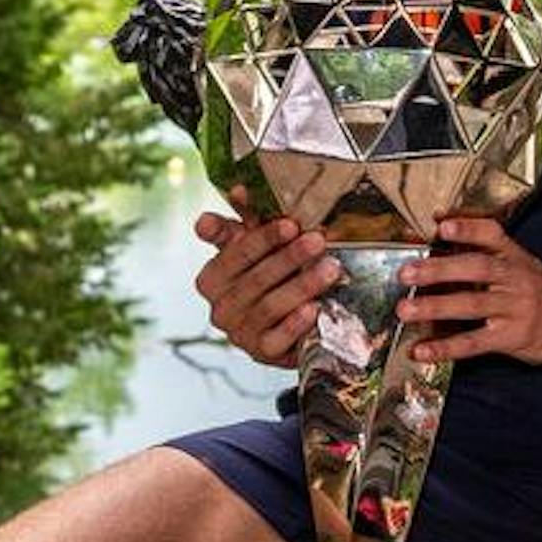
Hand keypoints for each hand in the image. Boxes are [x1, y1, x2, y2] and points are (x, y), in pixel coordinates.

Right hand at [194, 197, 336, 365]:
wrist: (284, 329)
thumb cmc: (268, 279)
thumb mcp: (255, 249)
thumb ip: (245, 221)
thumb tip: (238, 188)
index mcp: (211, 278)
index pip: (235, 254)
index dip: (262, 238)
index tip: (290, 223)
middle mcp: (219, 309)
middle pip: (256, 279)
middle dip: (289, 258)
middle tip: (318, 240)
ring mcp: (239, 334)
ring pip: (270, 306)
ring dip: (302, 285)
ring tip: (330, 268)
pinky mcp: (261, 354)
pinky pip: (278, 339)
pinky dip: (296, 324)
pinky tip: (314, 309)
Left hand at [397, 217, 541, 364]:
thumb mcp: (522, 262)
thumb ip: (487, 251)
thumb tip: (443, 237)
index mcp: (514, 257)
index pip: (491, 235)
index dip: (467, 229)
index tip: (443, 225)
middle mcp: (515, 279)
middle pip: (476, 268)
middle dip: (439, 269)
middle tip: (407, 273)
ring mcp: (515, 309)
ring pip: (472, 305)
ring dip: (436, 307)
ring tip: (406, 310)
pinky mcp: (513, 337)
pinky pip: (475, 343)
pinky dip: (446, 347)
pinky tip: (422, 350)